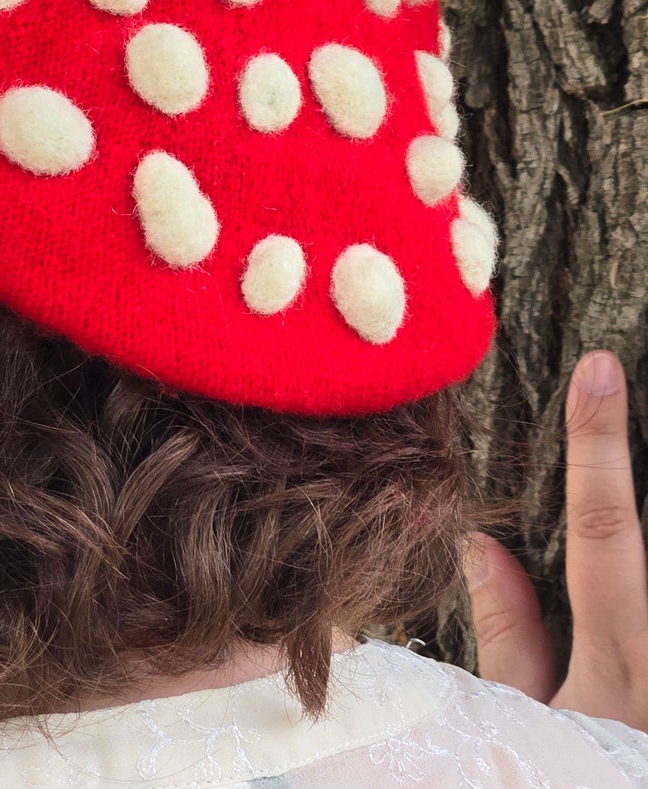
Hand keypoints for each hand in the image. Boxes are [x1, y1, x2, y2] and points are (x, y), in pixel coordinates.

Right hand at [467, 350, 647, 729]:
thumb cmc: (555, 778)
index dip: (598, 448)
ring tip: (628, 430)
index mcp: (624, 668)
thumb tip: (484, 542)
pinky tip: (627, 545)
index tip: (602, 369)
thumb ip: (510, 635)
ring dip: (645, 524)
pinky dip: (642, 559)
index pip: (607, 535)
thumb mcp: (525, 727)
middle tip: (622, 375)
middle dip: (634, 464)